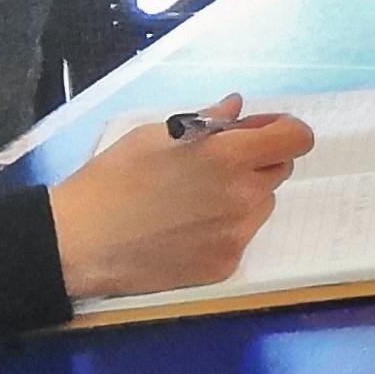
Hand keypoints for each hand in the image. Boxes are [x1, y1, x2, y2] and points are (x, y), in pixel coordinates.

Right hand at [48, 97, 313, 300]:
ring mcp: (237, 235)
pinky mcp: (225, 265)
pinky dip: (223, 229)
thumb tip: (237, 108)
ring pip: (261, 204)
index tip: (257, 132)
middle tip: (214, 164)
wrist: (77, 242)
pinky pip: (240, 236)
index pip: (297, 138)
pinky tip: (183, 229)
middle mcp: (244, 196)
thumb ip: (207, 121)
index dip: (282, 130)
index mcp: (229, 156)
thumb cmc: (112, 179)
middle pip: (278, 170)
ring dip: (242, 196)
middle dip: (256, 161)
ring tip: (191, 200)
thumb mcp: (156, 136)